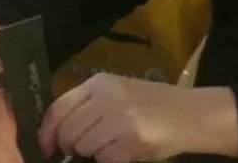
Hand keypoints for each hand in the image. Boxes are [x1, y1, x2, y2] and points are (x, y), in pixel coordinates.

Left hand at [39, 73, 237, 161]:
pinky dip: (111, 160)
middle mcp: (107, 97)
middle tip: (86, 148)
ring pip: (84, 147)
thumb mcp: (118, 92)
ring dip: (94, 152)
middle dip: (72, 146)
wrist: (190, 114)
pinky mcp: (132, 140)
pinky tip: (126, 150)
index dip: (47, 132)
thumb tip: (55, 132)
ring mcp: (120, 118)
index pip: (58, 108)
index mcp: (100, 83)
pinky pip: (104, 158)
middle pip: (68, 131)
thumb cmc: (152, 104)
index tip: (48, 148)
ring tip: (113, 145)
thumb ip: (88, 105)